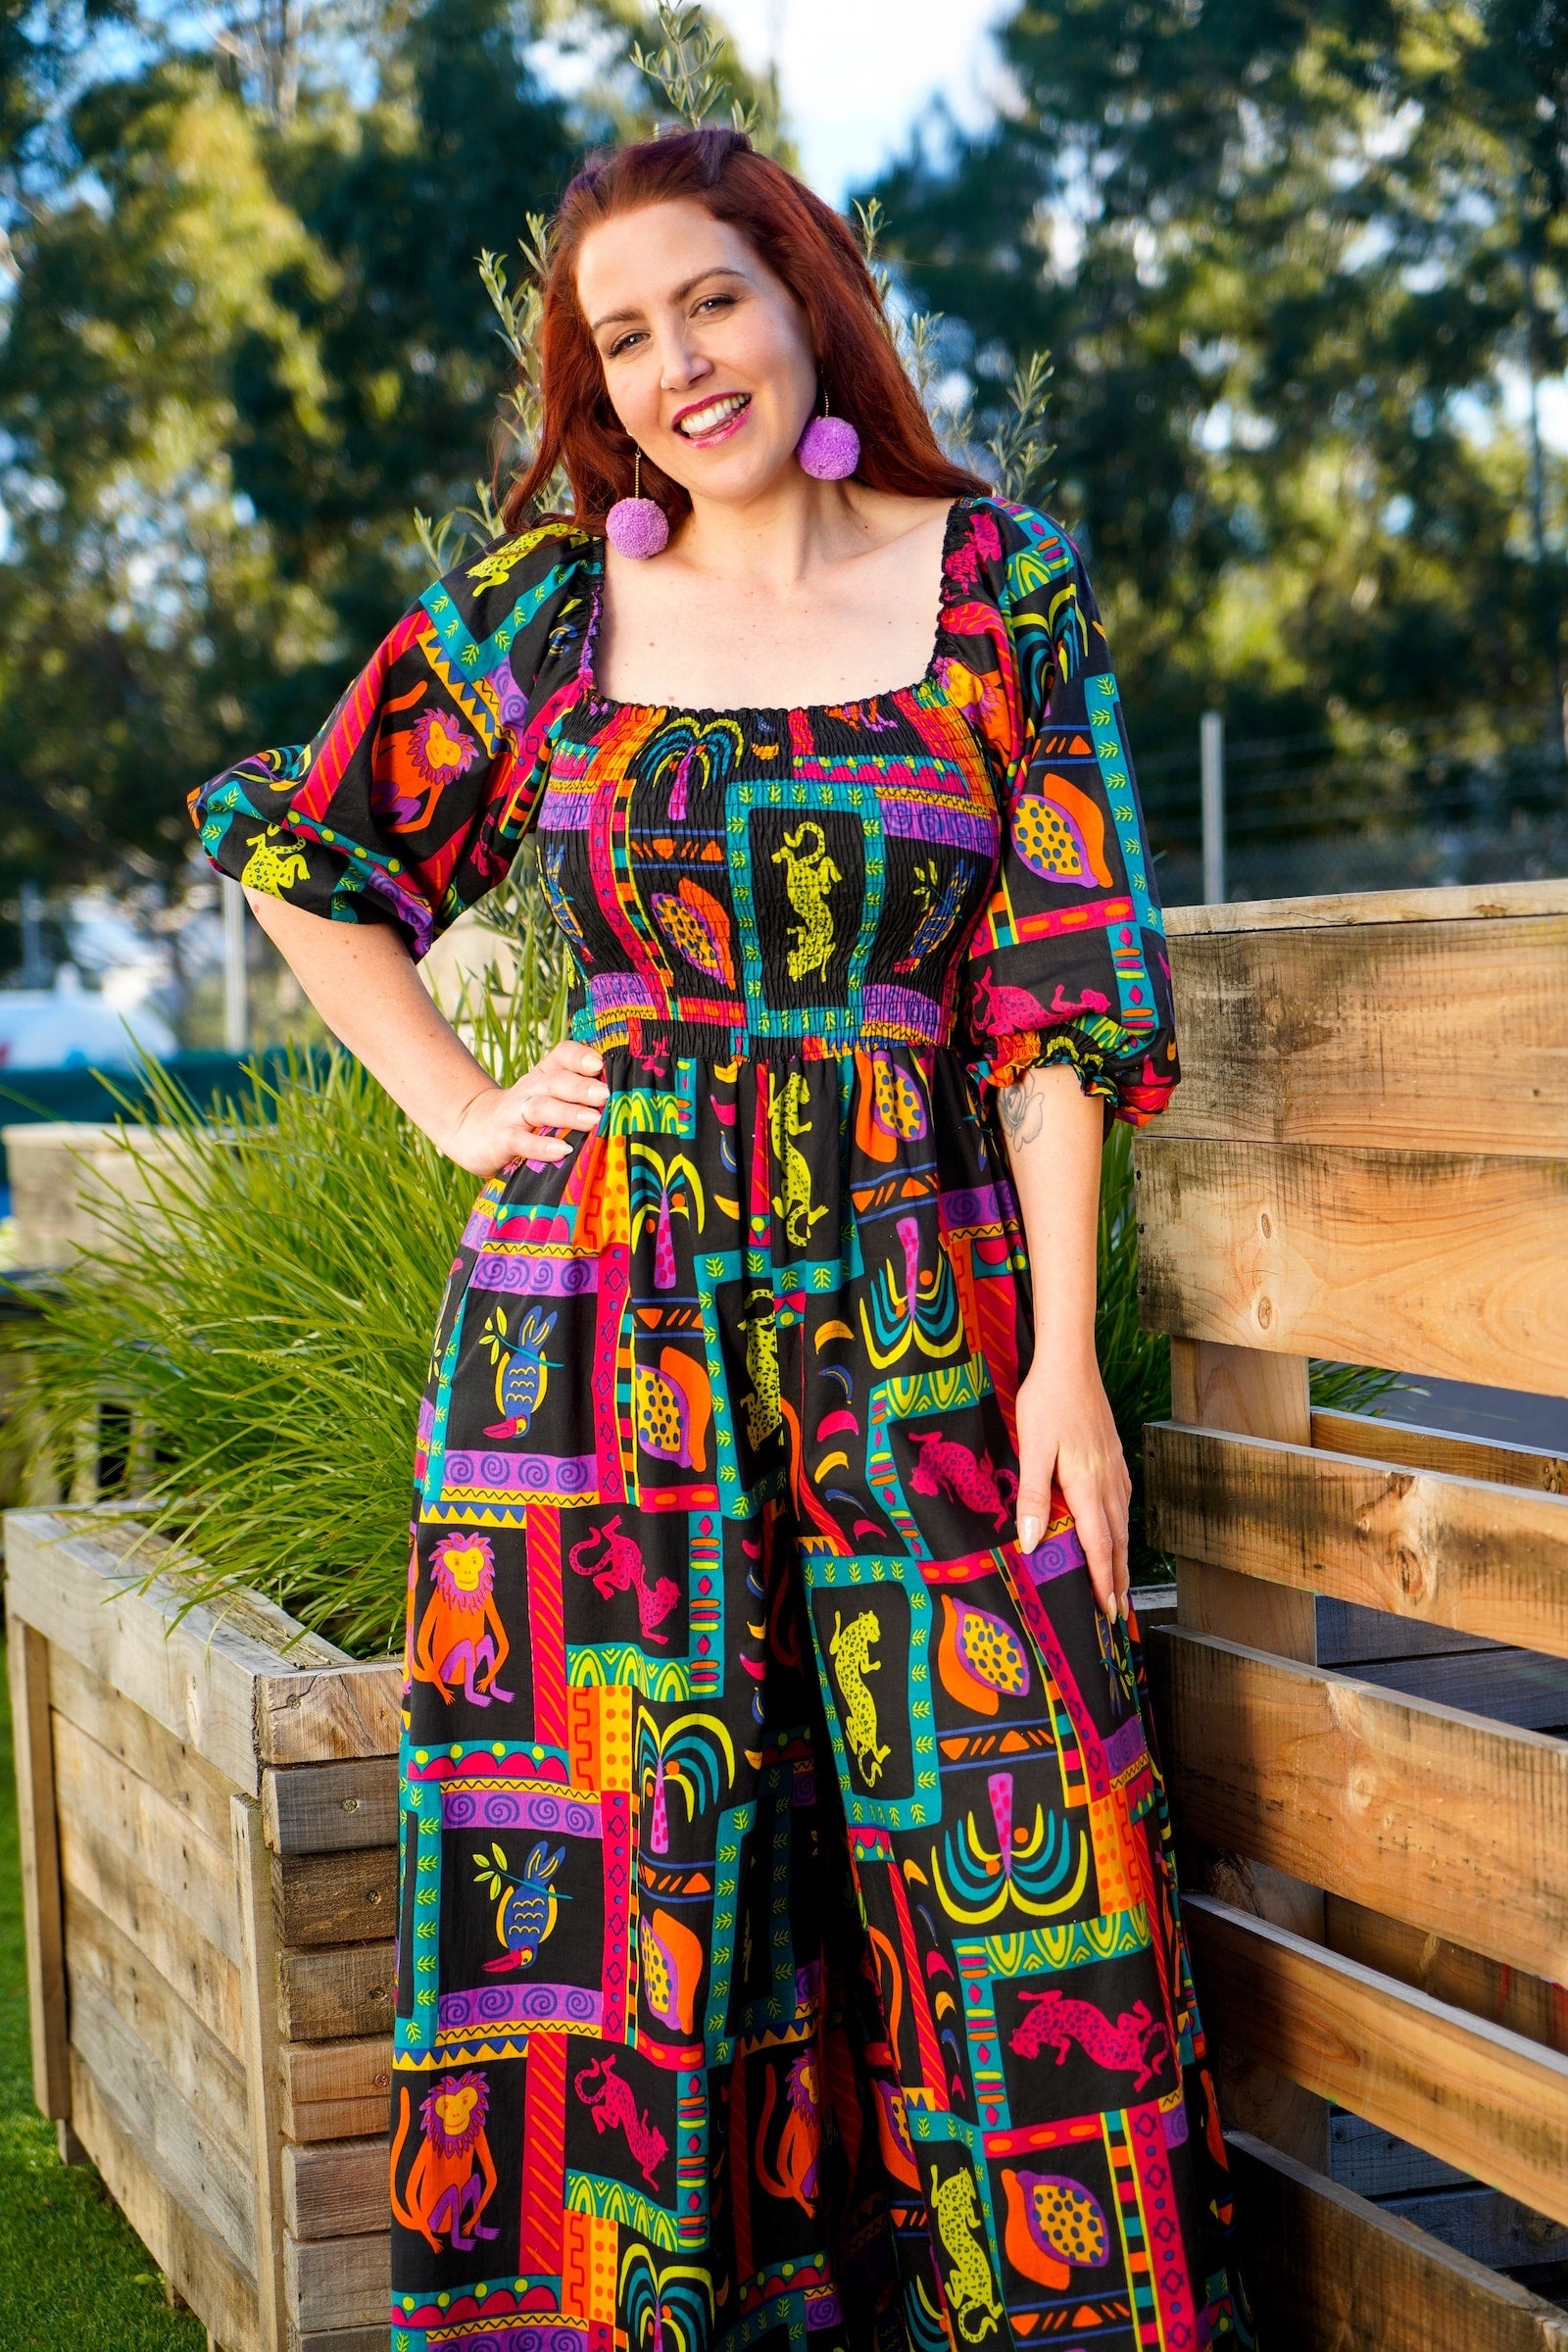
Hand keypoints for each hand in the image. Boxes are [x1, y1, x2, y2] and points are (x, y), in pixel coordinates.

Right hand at [439, 1041, 607, 1176]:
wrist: (473, 1130)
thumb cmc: (527, 1119)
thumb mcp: (551, 1102)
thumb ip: (581, 1100)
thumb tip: (630, 1105)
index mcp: (545, 1076)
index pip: (561, 1055)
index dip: (579, 1056)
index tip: (601, 1063)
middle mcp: (530, 1089)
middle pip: (555, 1081)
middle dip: (581, 1086)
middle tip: (606, 1095)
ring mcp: (513, 1114)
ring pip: (541, 1108)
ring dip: (568, 1113)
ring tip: (593, 1120)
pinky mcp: (501, 1141)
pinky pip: (521, 1141)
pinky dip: (541, 1146)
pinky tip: (563, 1151)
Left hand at [1013, 1358, 1130, 1621]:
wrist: (1070, 1362)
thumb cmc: (1047, 1402)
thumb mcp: (1032, 1448)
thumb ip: (1033, 1496)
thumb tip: (1032, 1542)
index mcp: (1087, 1485)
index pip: (1099, 1545)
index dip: (1102, 1581)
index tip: (1108, 1610)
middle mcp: (1107, 1482)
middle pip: (1117, 1541)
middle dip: (1117, 1579)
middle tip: (1117, 1612)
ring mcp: (1114, 1469)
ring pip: (1123, 1524)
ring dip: (1121, 1557)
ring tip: (1118, 1583)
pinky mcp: (1112, 1457)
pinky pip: (1121, 1504)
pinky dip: (1121, 1529)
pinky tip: (1116, 1530)